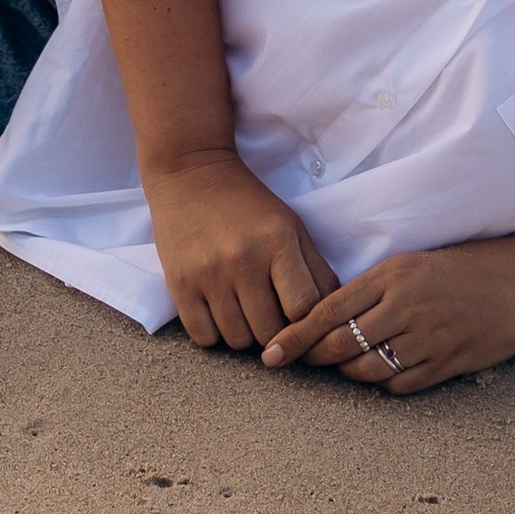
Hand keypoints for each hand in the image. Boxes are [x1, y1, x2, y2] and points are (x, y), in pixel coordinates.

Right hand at [144, 147, 337, 351]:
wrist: (189, 173)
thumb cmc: (247, 203)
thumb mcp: (290, 225)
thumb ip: (317, 269)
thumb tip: (335, 315)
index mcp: (277, 241)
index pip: (304, 308)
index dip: (306, 321)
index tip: (298, 317)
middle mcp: (243, 259)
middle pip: (270, 333)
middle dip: (274, 330)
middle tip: (268, 312)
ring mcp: (208, 273)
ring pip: (237, 340)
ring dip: (244, 332)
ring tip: (241, 307)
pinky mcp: (179, 283)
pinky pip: (204, 338)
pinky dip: (213, 332)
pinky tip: (216, 309)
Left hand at [262, 236, 514, 393]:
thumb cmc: (463, 267)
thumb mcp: (412, 264)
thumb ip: (373, 289)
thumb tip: (328, 316)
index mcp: (391, 275)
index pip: (328, 309)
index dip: (295, 336)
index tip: (271, 354)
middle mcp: (405, 307)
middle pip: (341, 344)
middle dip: (314, 359)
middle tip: (299, 365)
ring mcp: (427, 339)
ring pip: (367, 371)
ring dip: (349, 374)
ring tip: (342, 368)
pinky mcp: (447, 364)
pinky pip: (400, 386)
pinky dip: (384, 385)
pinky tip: (383, 375)